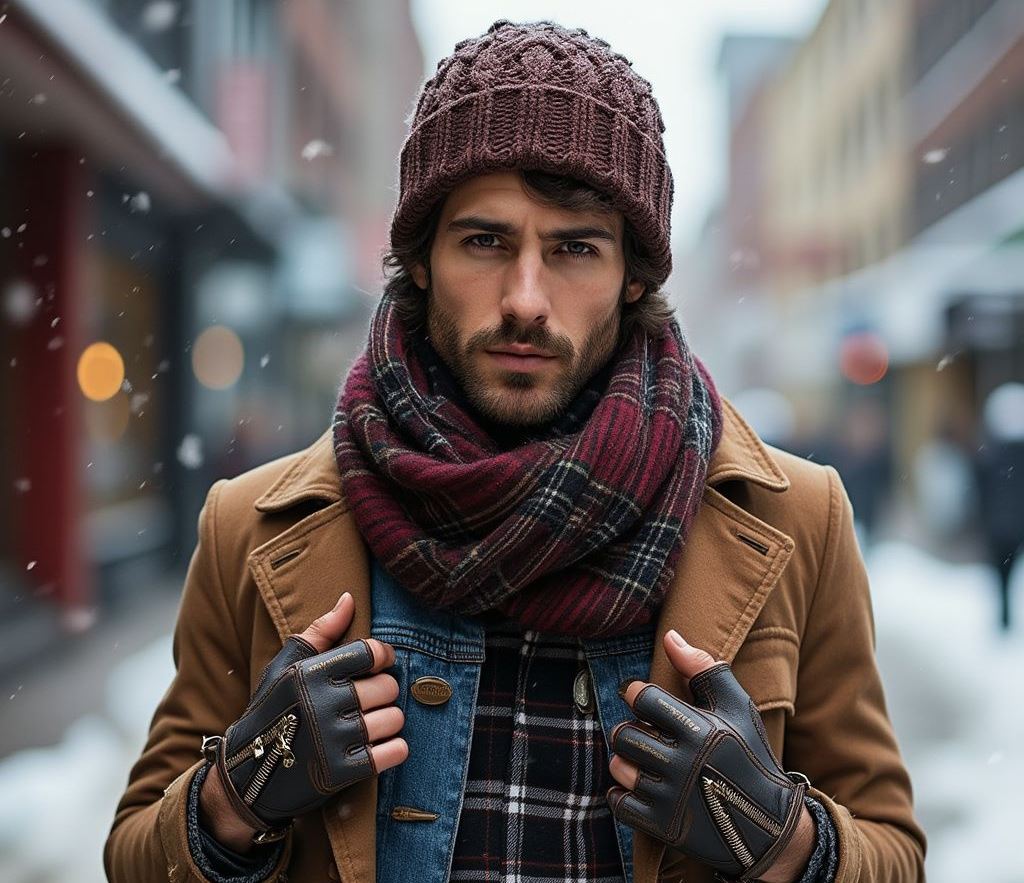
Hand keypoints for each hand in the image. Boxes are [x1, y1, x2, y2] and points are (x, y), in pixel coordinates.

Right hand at [199, 591, 406, 849]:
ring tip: (371, 723)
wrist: (246, 775)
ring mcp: (333, 740)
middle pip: (388, 687)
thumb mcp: (286, 666)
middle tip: (369, 699)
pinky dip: (394, 749)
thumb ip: (321, 631)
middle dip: (384, 692)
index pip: (371, 652)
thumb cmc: (273, 711)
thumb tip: (349, 598)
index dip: (383, 656)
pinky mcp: (342, 772)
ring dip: (389, 722)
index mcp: (311, 673)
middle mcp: (323, 704)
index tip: (379, 664)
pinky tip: (379, 747)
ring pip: (394, 719)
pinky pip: (395, 752)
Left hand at [608, 630, 811, 881]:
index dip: (635, 692)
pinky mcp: (664, 826)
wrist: (769, 824)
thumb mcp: (736, 707)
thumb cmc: (750, 754)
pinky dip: (622, 794)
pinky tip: (640, 786)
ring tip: (643, 759)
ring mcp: (672, 797)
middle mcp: (683, 763)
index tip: (640, 696)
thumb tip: (669, 637)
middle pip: (625, 734)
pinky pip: (619, 803)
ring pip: (619, 767)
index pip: (644, 698)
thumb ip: (702, 667)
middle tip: (642, 732)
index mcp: (700, 729)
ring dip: (625, 761)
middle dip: (628, 729)